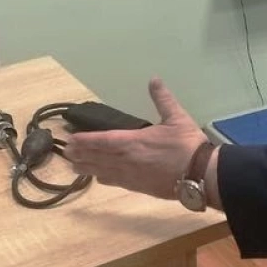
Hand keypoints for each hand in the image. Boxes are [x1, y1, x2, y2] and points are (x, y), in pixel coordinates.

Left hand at [63, 79, 208, 199]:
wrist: (200, 175)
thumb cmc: (187, 145)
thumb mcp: (176, 117)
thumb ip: (162, 98)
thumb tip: (154, 79)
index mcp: (133, 141)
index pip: (102, 140)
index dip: (85, 140)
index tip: (71, 139)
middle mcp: (127, 160)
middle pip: (98, 157)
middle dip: (81, 155)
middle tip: (66, 153)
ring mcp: (132, 176)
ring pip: (104, 171)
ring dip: (88, 168)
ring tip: (74, 166)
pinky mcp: (139, 187)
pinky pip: (116, 182)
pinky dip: (104, 178)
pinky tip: (98, 178)